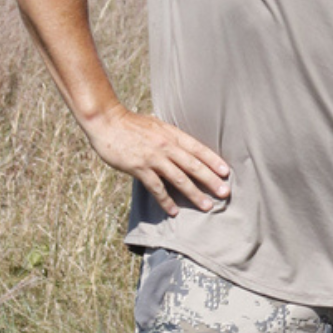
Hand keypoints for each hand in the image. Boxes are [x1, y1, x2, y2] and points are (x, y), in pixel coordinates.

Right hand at [87, 105, 229, 216]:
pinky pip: (156, 187)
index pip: (198, 149)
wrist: (106, 121)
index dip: (213, 161)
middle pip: (193, 166)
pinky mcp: (139, 167)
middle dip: (211, 180)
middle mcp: (166, 146)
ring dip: (194, 194)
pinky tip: (174, 211)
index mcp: (172, 134)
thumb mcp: (156, 125)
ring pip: (179, 178)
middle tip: (225, 193)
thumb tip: (185, 146)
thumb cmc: (131, 123)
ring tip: (206, 206)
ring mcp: (153, 157)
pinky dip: (166, 200)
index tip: (226, 172)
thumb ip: (171, 136)